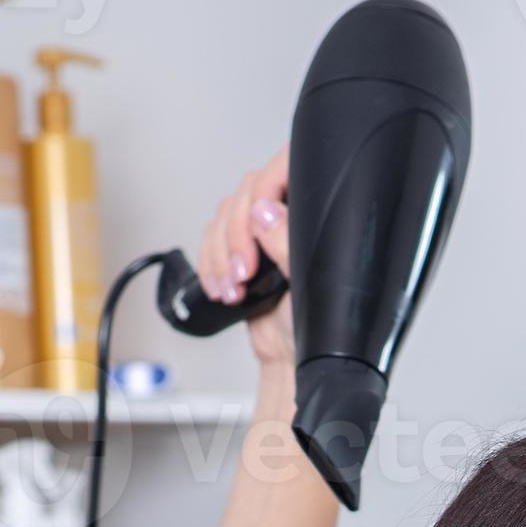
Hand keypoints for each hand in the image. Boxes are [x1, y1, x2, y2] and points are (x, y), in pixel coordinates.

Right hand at [196, 142, 294, 369]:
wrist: (292, 356)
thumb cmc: (315, 326)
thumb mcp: (309, 283)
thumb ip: (287, 243)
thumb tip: (265, 210)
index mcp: (312, 214)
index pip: (284, 169)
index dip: (264, 190)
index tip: (259, 226)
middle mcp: (287, 215)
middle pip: (246, 194)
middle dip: (236, 236)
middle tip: (245, 273)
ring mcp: (261, 232)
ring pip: (224, 218)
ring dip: (221, 256)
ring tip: (234, 291)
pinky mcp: (240, 250)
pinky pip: (211, 241)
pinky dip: (210, 266)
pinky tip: (221, 290)